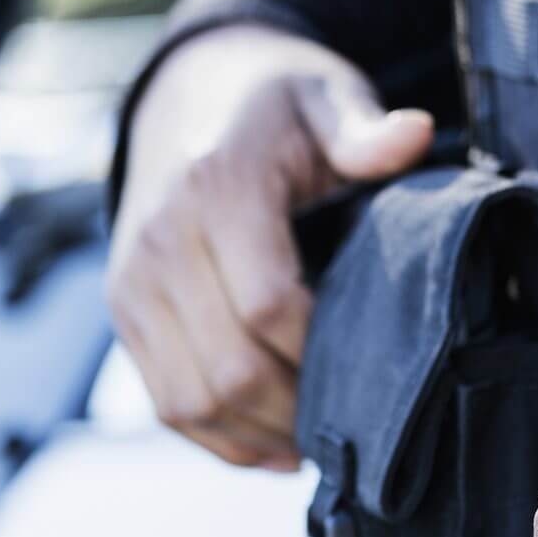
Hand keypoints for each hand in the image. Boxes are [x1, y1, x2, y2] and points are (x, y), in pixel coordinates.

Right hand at [104, 24, 432, 468]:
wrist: (185, 89)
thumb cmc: (272, 101)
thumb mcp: (325, 95)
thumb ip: (365, 128)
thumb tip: (413, 135)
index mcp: (216, 187)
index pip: (268, 304)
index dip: (323, 351)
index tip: (377, 365)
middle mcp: (163, 241)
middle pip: (228, 367)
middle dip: (296, 409)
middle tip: (357, 423)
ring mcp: (134, 282)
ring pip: (188, 400)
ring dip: (258, 436)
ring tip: (319, 443)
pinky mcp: (124, 310)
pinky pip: (163, 400)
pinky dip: (218, 438)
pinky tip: (273, 446)